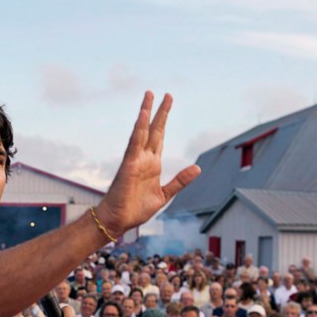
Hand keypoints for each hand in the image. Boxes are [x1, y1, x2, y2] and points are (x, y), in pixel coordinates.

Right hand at [94, 92, 200, 237]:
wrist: (118, 221)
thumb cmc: (136, 209)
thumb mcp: (164, 195)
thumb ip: (180, 181)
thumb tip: (198, 168)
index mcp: (153, 164)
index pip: (160, 138)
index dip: (164, 121)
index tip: (168, 105)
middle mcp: (144, 159)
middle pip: (153, 130)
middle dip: (160, 112)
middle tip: (167, 94)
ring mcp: (135, 160)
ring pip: (142, 131)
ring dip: (146, 113)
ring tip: (150, 95)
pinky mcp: (128, 165)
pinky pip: (134, 144)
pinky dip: (139, 129)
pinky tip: (142, 116)